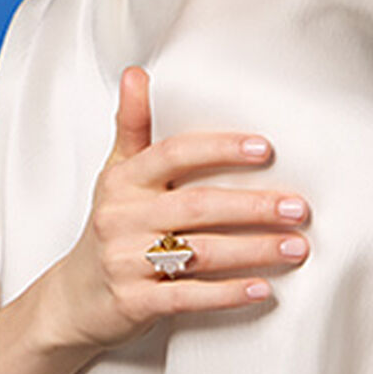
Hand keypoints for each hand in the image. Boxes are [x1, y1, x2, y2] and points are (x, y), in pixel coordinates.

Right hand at [40, 66, 310, 351]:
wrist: (74, 299)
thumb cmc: (112, 227)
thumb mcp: (116, 174)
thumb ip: (133, 126)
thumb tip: (137, 72)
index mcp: (124, 180)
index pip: (175, 154)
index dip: (219, 149)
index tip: (264, 149)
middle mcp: (122, 216)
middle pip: (197, 206)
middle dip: (253, 206)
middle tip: (298, 207)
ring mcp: (126, 261)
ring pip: (199, 252)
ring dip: (253, 250)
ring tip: (296, 247)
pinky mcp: (133, 302)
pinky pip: (187, 296)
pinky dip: (226, 294)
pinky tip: (262, 289)